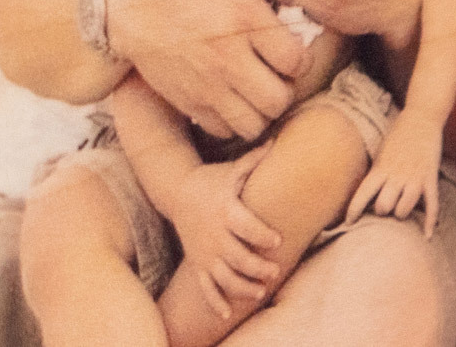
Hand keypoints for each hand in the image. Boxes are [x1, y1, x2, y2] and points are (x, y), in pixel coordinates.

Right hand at [108, 0, 307, 142]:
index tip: (288, 51)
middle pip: (279, 100)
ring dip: (259, 111)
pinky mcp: (184, 99)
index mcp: (245, 18)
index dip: (298, 58)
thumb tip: (295, 37)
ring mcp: (205, 83)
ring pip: (254, 124)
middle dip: (283, 89)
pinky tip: (227, 97)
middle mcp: (227, 56)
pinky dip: (230, 119)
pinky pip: (222, 129)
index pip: (297, 61)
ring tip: (252, 91)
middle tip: (274, 76)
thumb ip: (264, 11)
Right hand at [166, 154, 284, 317]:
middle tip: (274, 271)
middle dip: (256, 267)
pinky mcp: (198, 263)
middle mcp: (215, 234)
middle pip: (237, 256)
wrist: (177, 193)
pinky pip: (205, 287)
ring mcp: (205, 252)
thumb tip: (275, 141)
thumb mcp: (231, 171)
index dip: (261, 234)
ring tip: (259, 291)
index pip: (245, 225)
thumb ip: (254, 160)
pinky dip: (214, 302)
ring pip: (223, 276)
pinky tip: (225, 314)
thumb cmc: (213, 181)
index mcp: (226, 210)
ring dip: (241, 287)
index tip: (277, 240)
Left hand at [347, 112, 444, 236]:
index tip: (348, 223)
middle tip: (384, 207)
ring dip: (401, 213)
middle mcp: (396, 175)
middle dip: (382, 211)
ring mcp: (414, 178)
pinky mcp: (430, 179)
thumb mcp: (381, 152)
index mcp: (380, 168)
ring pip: (404, 210)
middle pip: (384, 207)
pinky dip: (430, 223)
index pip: (363, 194)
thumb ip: (377, 172)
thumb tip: (368, 193)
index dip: (354, 211)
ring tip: (401, 209)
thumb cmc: (398, 135)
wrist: (421, 118)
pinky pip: (431, 206)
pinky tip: (427, 235)